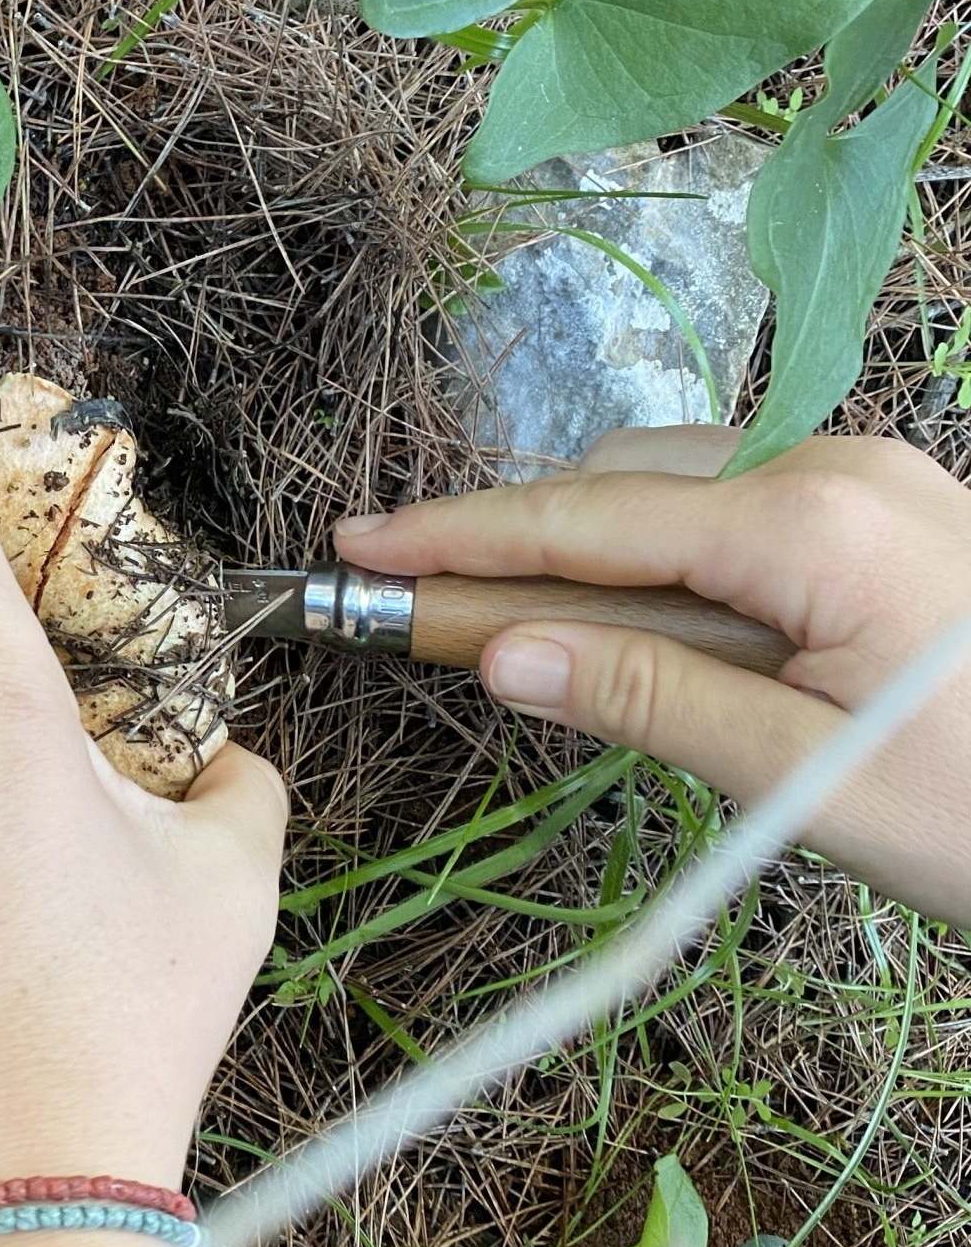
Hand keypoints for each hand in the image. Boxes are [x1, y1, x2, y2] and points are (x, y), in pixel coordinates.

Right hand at [333, 427, 970, 925]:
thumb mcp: (805, 781)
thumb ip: (646, 701)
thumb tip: (500, 656)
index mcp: (810, 521)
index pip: (584, 521)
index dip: (456, 537)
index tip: (355, 547)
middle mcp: (837, 465)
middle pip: (622, 482)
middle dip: (515, 539)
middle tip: (426, 612)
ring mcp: (873, 477)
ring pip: (677, 486)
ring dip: (590, 549)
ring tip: (537, 636)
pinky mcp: (890, 509)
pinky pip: (737, 505)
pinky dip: (664, 555)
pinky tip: (651, 624)